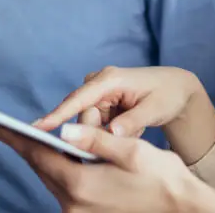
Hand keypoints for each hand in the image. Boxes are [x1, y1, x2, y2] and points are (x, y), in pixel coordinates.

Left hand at [0, 123, 214, 212]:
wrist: (183, 210)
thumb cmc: (161, 178)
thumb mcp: (131, 150)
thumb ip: (95, 138)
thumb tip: (65, 128)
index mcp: (81, 185)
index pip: (39, 156)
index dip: (17, 138)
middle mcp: (74, 204)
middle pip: (41, 169)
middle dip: (28, 147)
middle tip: (10, 129)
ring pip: (51, 179)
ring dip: (46, 158)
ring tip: (41, 138)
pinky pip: (64, 190)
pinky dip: (60, 171)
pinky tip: (65, 157)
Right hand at [35, 66, 205, 141]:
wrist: (176, 89)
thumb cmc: (167, 94)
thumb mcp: (155, 109)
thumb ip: (132, 121)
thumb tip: (111, 134)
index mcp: (109, 79)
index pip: (77, 99)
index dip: (57, 115)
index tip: (37, 129)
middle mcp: (99, 83)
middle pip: (81, 116)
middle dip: (96, 132)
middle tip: (125, 134)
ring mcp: (98, 93)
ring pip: (88, 123)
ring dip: (107, 133)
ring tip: (136, 127)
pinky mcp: (101, 103)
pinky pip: (96, 125)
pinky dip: (111, 131)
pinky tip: (133, 126)